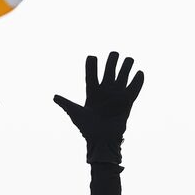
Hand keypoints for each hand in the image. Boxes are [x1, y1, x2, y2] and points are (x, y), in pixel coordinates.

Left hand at [53, 51, 144, 165]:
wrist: (102, 140)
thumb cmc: (87, 128)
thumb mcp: (75, 113)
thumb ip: (66, 103)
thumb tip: (54, 97)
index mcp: (92, 91)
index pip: (91, 73)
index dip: (91, 64)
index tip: (91, 57)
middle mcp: (105, 91)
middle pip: (109, 69)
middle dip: (112, 60)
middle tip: (114, 54)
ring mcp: (116, 95)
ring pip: (123, 75)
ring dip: (127, 66)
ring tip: (129, 59)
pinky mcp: (127, 102)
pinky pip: (134, 88)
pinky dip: (138, 80)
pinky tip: (140, 72)